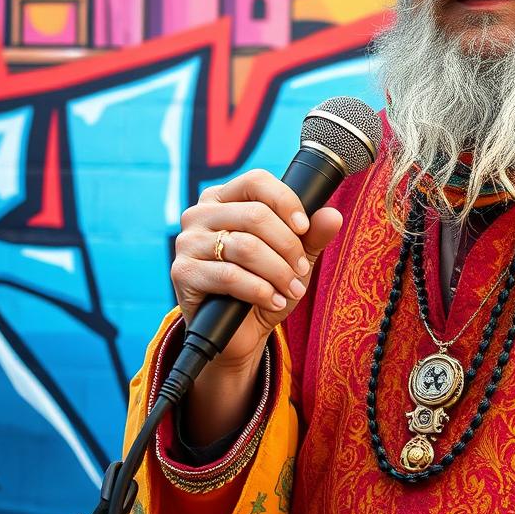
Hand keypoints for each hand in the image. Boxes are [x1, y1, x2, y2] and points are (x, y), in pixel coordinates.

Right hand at [171, 168, 342, 369]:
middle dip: (288, 246)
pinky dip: (260, 290)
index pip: (257, 181)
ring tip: (292, 290)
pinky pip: (229, 275)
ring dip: (278, 272)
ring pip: (245, 246)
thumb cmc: (265, 284)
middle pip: (255, 215)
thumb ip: (312, 235)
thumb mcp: (294, 258)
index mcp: (225, 198)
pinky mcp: (182, 272)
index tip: (304, 228)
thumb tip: (332, 216)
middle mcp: (200, 213)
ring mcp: (187, 242)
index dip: (286, 202)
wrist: (239, 331)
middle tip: (302, 270)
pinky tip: (275, 300)